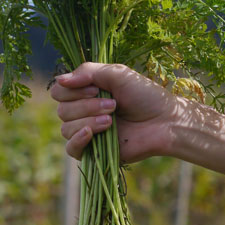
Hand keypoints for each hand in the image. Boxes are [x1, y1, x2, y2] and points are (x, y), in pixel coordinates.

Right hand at [50, 62, 177, 161]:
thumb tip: (59, 80)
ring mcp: (88, 132)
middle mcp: (83, 112)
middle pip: (62, 110)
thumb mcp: (117, 73)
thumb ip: (87, 71)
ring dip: (88, 120)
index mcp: (86, 93)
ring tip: (112, 120)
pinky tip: (92, 133)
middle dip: (86, 106)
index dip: (72, 90)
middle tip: (113, 105)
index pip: (59, 91)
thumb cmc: (145, 95)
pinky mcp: (94, 152)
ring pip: (66, 128)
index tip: (95, 89)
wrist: (164, 121)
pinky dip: (78, 140)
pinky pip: (71, 149)